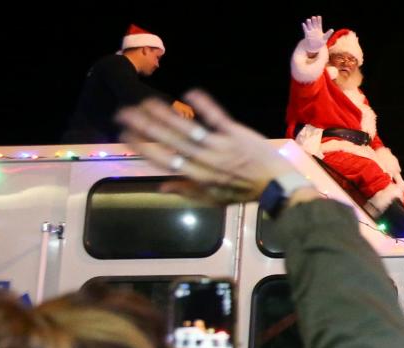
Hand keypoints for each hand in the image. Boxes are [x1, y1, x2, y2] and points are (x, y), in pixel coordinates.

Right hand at [116, 90, 291, 204]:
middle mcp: (207, 162)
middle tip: (125, 113)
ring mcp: (222, 147)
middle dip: (146, 127)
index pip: (165, 161)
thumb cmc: (244, 191)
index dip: (143, 148)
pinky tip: (189, 92)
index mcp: (199, 177)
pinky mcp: (237, 134)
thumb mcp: (214, 199)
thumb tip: (160, 187)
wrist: (278, 186)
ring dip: (166, 115)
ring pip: (189, 130)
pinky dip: (204, 105)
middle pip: (171, 143)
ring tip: (146, 102)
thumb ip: (187, 191)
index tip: (125, 135)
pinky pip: (218, 118)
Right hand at [302, 15, 333, 53]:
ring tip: (308, 20)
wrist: (314, 47)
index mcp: (319, 30)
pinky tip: (303, 24)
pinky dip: (304, 27)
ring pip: (309, 26)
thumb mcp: (325, 38)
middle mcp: (314, 30)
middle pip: (314, 24)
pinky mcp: (307, 34)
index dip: (319, 20)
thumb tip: (332, 29)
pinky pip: (305, 30)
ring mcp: (310, 32)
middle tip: (313, 17)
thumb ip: (328, 34)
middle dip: (314, 21)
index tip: (319, 16)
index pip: (319, 24)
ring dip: (309, 23)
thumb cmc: (320, 42)